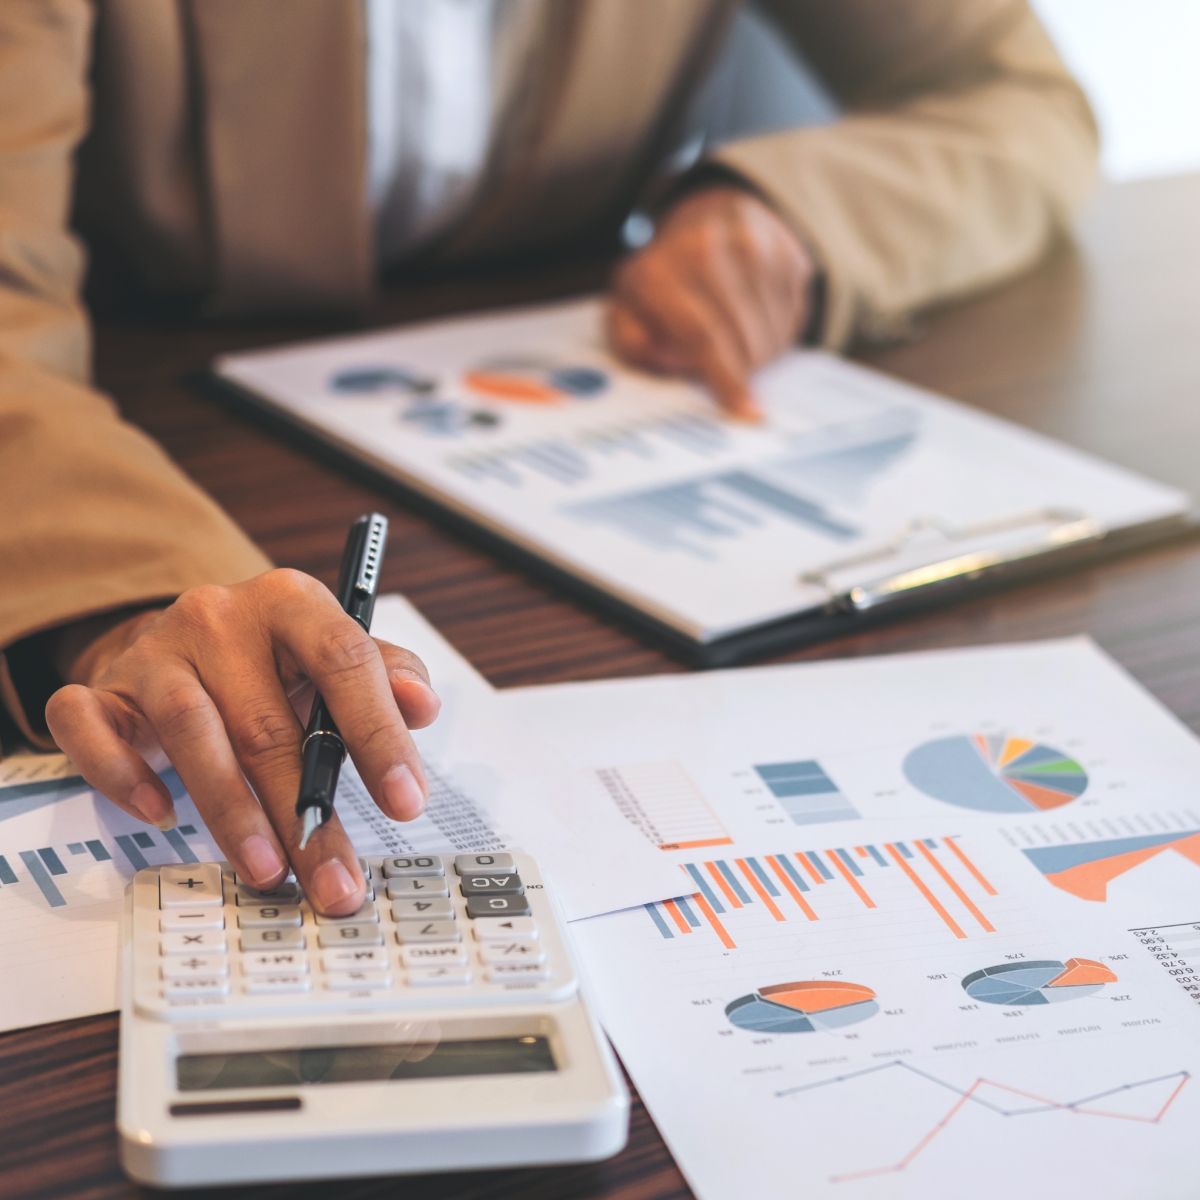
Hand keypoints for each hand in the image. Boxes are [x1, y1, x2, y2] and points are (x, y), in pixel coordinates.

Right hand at [44, 569, 440, 914]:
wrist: (186, 640)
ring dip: (232, 813)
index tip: (407, 802)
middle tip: (335, 878)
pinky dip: (121, 773)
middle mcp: (219, 617)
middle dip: (307, 813)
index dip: (379, 734)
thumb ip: (387, 675)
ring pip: (191, 732)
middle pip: (268, 721)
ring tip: (268, 871)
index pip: (343, 660)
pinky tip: (160, 815)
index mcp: (290, 601)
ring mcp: (154, 652)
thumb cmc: (275, 662)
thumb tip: (422, 705)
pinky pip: (91, 726)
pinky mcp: (102, 688)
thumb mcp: (336, 657)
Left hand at [608, 185, 815, 419]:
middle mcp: (709, 248)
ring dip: (761, 353)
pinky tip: (756, 320)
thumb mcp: (627, 314)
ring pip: (774, 332)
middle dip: (742, 370)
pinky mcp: (789, 251)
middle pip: (745, 339)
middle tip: (729, 373)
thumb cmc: (662, 282)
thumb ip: (634, 345)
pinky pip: (796, 317)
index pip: (703, 334)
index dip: (727, 377)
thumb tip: (670, 361)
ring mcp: (756, 245)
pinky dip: (778, 332)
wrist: (705, 219)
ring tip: (738, 342)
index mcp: (659, 271)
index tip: (746, 411)